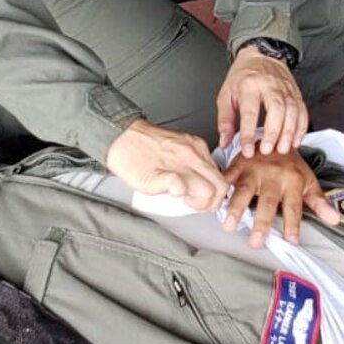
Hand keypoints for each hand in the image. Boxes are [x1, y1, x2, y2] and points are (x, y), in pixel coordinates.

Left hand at [104, 119, 226, 209]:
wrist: (122, 138)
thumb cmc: (131, 162)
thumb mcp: (145, 183)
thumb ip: (169, 187)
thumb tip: (184, 191)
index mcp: (183, 164)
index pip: (214, 190)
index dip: (205, 204)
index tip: (192, 204)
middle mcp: (193, 152)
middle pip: (221, 182)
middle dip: (213, 198)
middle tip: (196, 202)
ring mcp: (194, 144)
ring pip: (218, 172)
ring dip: (210, 185)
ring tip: (191, 190)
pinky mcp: (192, 140)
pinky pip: (209, 160)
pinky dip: (205, 173)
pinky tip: (191, 177)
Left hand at [217, 47, 305, 154]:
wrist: (261, 55)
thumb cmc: (243, 77)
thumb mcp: (226, 95)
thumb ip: (225, 121)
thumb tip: (225, 142)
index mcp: (249, 85)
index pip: (250, 112)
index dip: (248, 134)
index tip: (247, 150)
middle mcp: (269, 85)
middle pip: (276, 109)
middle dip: (273, 132)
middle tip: (267, 150)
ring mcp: (285, 88)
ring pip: (292, 111)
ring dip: (289, 132)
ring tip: (283, 149)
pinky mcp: (296, 93)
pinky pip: (302, 111)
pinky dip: (301, 127)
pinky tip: (296, 140)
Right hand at [220, 151, 339, 247]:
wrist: (277, 135)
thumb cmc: (291, 166)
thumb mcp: (308, 181)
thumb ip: (319, 202)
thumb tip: (335, 220)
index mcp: (292, 181)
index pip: (293, 207)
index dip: (293, 224)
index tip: (292, 241)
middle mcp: (273, 176)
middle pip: (267, 202)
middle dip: (261, 222)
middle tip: (256, 242)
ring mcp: (254, 170)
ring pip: (244, 190)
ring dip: (235, 208)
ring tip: (229, 225)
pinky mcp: (239, 164)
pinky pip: (227, 176)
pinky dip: (220, 187)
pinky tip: (214, 201)